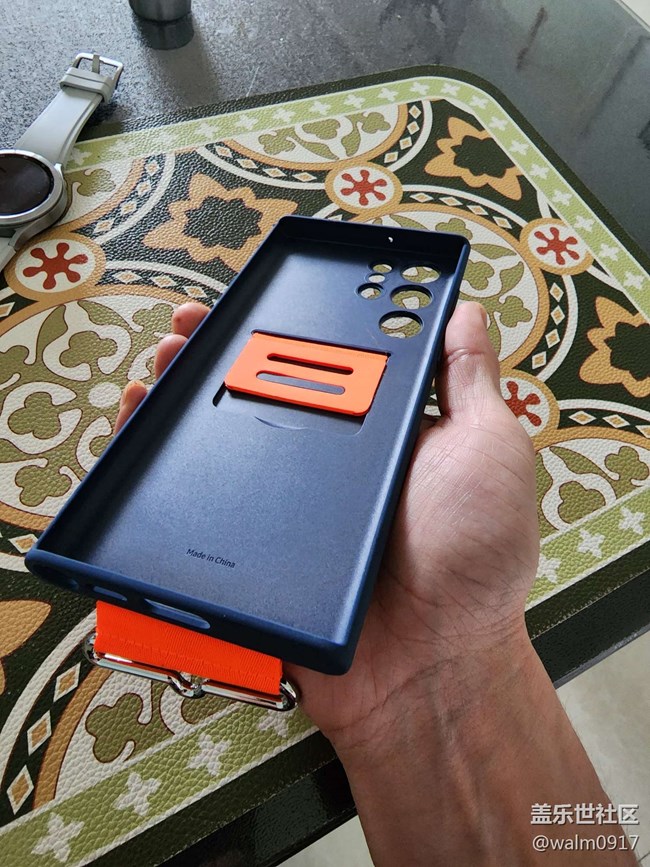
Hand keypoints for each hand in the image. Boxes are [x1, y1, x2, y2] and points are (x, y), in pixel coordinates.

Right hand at [116, 300, 538, 751]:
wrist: (428, 663)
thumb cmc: (473, 558)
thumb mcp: (487, 448)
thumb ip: (470, 381)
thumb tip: (464, 310)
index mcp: (382, 429)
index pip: (326, 361)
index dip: (288, 326)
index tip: (257, 298)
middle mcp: (331, 461)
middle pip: (262, 393)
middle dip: (218, 355)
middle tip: (188, 332)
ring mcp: (288, 504)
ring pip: (223, 441)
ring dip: (184, 398)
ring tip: (161, 368)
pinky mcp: (255, 546)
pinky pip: (200, 503)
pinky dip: (166, 468)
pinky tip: (145, 433)